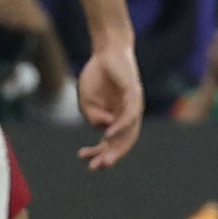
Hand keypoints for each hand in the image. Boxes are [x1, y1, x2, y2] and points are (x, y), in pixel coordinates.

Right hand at [75, 35, 143, 166]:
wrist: (106, 51)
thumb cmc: (97, 76)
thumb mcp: (87, 101)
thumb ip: (93, 116)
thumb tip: (104, 130)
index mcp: (116, 119)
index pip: (112, 142)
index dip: (100, 152)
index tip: (83, 158)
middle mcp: (128, 116)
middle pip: (123, 142)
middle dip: (110, 156)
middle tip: (97, 167)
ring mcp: (133, 106)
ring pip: (129, 133)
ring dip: (116, 147)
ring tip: (105, 159)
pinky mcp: (134, 94)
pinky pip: (131, 115)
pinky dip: (121, 126)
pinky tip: (109, 134)